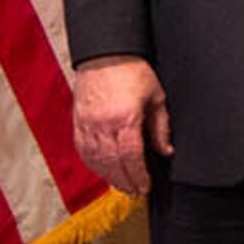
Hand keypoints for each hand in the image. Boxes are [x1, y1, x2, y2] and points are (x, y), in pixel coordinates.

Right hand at [71, 56, 168, 197]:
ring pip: (95, 159)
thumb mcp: (155, 96)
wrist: (105, 52)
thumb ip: (160, 126)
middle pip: (112, 163)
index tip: (145, 186)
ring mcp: (87, 123)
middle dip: (125, 181)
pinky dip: (92, 163)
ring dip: (109, 176)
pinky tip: (102, 170)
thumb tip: (166, 150)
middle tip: (135, 192)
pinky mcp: (78, 121)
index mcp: (125, 117)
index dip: (138, 175)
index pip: (131, 157)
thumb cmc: (132, 69)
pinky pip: (82, 150)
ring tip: (121, 185)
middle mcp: (103, 123)